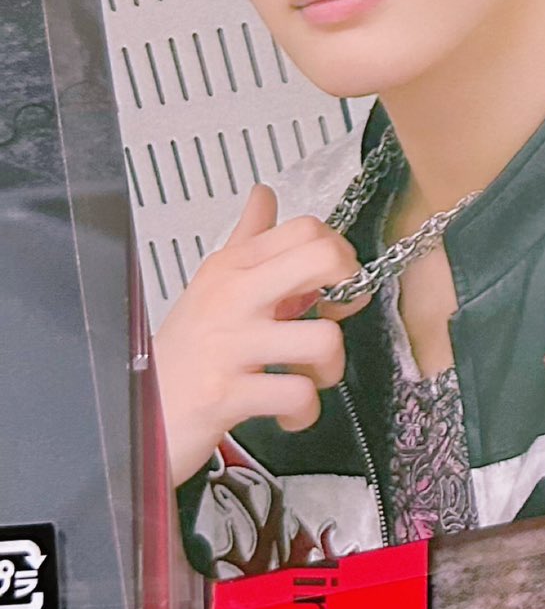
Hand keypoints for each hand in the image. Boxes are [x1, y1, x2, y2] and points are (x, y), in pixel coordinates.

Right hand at [153, 185, 366, 485]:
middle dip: (350, 290)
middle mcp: (231, 296)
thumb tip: (265, 194)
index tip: (333, 284)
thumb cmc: (184, 352)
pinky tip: (287, 413)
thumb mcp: (212, 285)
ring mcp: (229, 345)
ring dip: (329, 368)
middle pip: (322, 258)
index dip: (340, 256)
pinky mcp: (226, 394)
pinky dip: (304, 412)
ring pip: (324, 338)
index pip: (306, 228)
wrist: (130, 414)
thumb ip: (248, 239)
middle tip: (333, 319)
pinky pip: (297, 395)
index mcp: (232, 267)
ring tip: (308, 378)